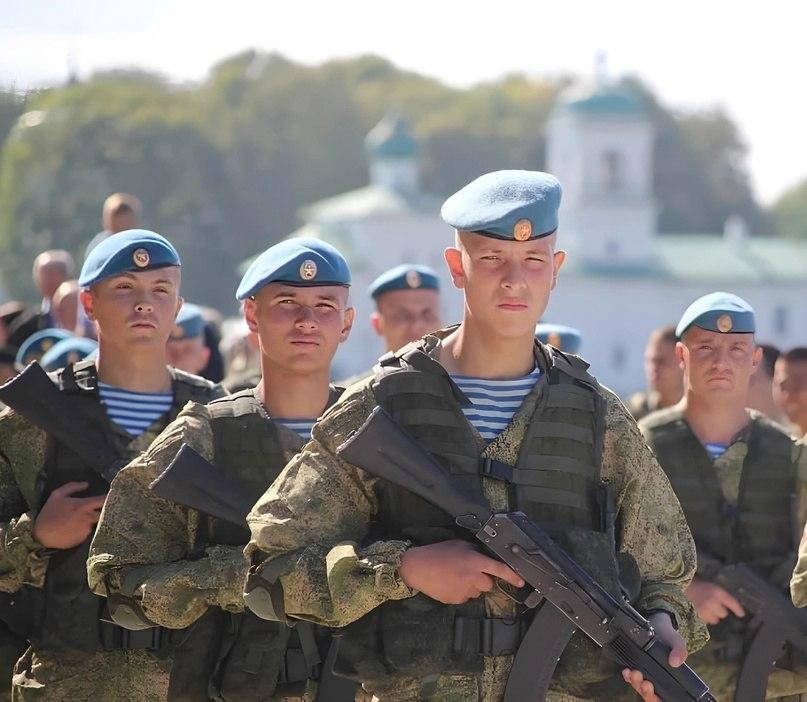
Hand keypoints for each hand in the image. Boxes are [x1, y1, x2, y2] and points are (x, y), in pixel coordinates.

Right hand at [32, 482, 106, 549]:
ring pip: (100, 522)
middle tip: (107, 508)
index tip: (115, 495)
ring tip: (91, 519)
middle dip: (109, 510)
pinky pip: (92, 532)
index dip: (111, 497)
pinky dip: (90, 529)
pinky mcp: (85, 538)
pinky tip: (82, 528)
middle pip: (107, 512)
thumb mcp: (57, 495)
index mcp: (84, 505)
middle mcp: (89, 517)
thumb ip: (73, 487)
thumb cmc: (49, 513)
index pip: (105, 500)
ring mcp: (88, 529)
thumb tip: (87, 484)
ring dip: (99, 520)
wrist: (41, 535)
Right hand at [398, 539, 523, 603]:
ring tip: (456, 576)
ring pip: (476, 592)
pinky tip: (450, 583)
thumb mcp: (459, 545)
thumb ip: (475, 552)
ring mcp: (464, 591)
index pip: (499, 569)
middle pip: (488, 584)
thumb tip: (485, 557)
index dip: (512, 576)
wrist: (417, 567)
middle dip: (483, 579)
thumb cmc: (437, 553)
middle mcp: (472, 578)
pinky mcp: (456, 600)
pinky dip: (461, 592)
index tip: (521, 581)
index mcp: (474, 561)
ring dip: (471, 586)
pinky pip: (465, 598)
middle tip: (470, 571)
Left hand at [622, 612, 687, 701]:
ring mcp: (646, 674)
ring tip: (634, 674)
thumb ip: (680, 651)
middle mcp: (657, 679)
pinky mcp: (636, 667)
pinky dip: (628, 676)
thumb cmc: (669, 636)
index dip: (658, 698)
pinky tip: (627, 671)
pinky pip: (631, 677)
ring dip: (636, 683)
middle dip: (646, 692)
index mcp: (670, 678)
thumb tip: (675, 662)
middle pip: (651, 695)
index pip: (664, 696)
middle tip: (645, 684)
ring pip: (640, 687)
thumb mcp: (677, 641)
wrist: (656, 623)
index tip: (654, 691)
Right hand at [686, 577, 744, 624]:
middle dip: (719, 611)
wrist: (681, 587)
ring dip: (712, 616)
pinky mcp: (698, 616)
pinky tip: (700, 611)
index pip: (732, 602)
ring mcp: (705, 610)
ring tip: (705, 609)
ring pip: (715, 619)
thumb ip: (721, 596)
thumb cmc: (697, 586)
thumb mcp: (711, 587)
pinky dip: (705, 618)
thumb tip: (732, 608)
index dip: (738, 609)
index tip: (741, 615)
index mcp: (717, 592)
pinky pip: (706, 621)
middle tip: (712, 605)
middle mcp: (713, 602)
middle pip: (723, 613)